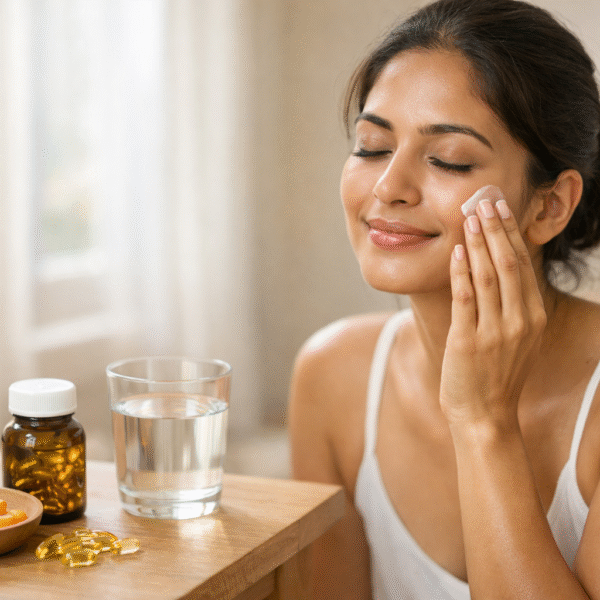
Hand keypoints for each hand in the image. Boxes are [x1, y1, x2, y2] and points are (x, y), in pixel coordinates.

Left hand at [440, 195, 546, 428]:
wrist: (485, 415)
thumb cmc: (496, 376)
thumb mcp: (516, 339)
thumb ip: (512, 306)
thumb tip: (497, 268)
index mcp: (533, 318)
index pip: (522, 266)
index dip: (511, 234)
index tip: (501, 209)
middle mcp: (519, 322)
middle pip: (508, 264)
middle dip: (496, 229)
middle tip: (485, 202)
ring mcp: (495, 332)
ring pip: (487, 276)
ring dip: (478, 243)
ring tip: (470, 217)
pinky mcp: (468, 341)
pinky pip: (465, 298)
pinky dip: (461, 273)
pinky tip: (457, 251)